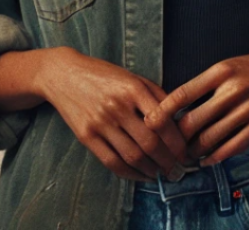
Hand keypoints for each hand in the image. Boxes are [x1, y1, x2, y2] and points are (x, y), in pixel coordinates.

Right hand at [39, 48, 190, 181]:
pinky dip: (130, 174)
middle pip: (150, 144)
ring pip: (133, 157)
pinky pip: (113, 162)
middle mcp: (117, 105)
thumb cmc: (103, 75)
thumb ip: (157, 96)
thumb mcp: (132, 77)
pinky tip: (140, 174)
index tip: (185, 154)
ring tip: (160, 174)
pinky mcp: (86, 136)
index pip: (163, 123)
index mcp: (132, 88)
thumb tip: (180, 123)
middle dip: (168, 162)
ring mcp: (100, 122)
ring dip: (152, 171)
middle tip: (177, 171)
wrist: (63, 74)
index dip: (178, 143)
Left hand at [144, 52, 248, 165]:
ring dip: (195, 150)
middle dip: (177, 137)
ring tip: (183, 156)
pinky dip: (218, 156)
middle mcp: (233, 89)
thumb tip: (178, 104)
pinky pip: (235, 145)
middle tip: (165, 145)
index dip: (165, 110)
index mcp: (220, 70)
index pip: (184, 92)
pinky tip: (207, 161)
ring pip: (213, 137)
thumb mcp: (229, 65)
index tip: (150, 121)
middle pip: (195, 119)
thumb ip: (206, 83)